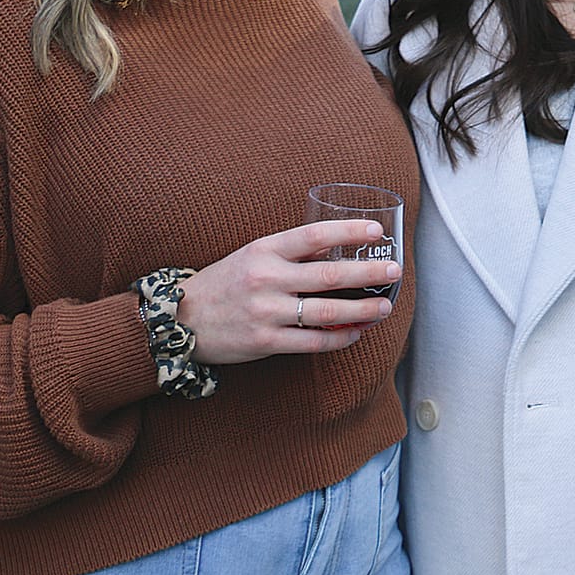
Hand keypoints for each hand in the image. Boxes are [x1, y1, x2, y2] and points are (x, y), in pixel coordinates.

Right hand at [179, 220, 399, 364]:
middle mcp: (266, 279)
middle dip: (368, 274)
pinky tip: (357, 333)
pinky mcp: (265, 341)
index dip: (349, 232)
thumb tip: (339, 247)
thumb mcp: (254, 256)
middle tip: (394, 271)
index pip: (314, 235)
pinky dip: (340, 338)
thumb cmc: (225, 283)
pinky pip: (313, 342)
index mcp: (264, 251)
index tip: (376, 232)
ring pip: (327, 312)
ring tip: (384, 307)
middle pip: (329, 275)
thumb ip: (293, 252)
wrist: (180, 320)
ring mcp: (266, 312)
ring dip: (363, 310)